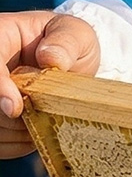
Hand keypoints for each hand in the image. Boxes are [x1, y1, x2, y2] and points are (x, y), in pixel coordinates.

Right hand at [0, 12, 99, 158]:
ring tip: (46, 117)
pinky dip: (17, 144)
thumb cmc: (70, 42)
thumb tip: (50, 59)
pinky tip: (37, 130)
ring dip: (16, 132)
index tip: (14, 108)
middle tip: (41, 113)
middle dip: (9, 116)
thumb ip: (66, 42)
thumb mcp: (76, 33)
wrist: (70, 61)